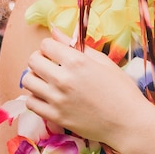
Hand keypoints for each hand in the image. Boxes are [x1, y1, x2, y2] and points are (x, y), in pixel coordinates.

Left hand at [21, 30, 150, 147]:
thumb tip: (56, 31)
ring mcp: (57, 100)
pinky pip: (31, 102)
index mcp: (77, 62)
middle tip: (51, 63)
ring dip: (35, 76)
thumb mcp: (103, 61)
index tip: (58, 50)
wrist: (126, 121)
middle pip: (33, 61)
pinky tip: (48, 95)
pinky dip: (36, 96)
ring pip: (27, 81)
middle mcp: (63, 79)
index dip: (51, 45)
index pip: (46, 45)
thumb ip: (77, 46)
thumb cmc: (120, 88)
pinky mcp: (55, 117)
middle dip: (40, 58)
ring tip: (48, 79)